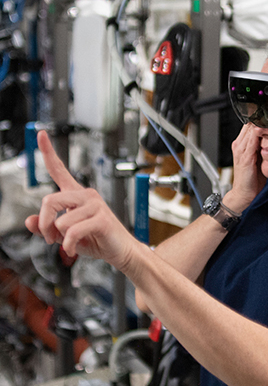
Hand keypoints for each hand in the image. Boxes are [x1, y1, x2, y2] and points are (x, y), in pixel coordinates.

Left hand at [24, 131, 136, 269]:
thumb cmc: (96, 240)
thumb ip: (45, 227)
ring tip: (68, 244)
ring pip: (60, 221)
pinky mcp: (101, 219)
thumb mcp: (64, 235)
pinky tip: (73, 249)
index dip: (48, 152)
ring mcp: (95, 206)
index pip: (59, 170)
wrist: (121, 252)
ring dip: (59, 238)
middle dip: (44, 223)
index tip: (40, 134)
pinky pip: (72, 231)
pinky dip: (69, 245)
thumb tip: (29, 221)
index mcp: (76, 195)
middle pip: (49, 200)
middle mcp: (86, 196)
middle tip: (49, 238)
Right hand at [227, 124, 265, 211]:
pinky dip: (261, 135)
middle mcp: (239, 145)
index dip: (261, 120)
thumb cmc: (252, 179)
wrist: (243, 194)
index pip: (250, 125)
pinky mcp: (245, 157)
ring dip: (264, 125)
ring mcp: (240, 150)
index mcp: (241, 144)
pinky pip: (252, 141)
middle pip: (250, 124)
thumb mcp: (259, 160)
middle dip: (263, 120)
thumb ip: (263, 148)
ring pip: (251, 129)